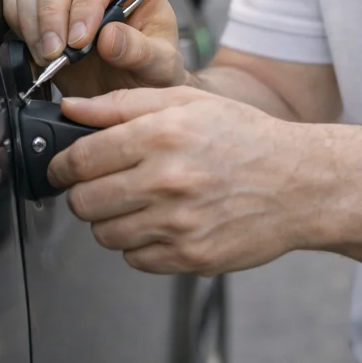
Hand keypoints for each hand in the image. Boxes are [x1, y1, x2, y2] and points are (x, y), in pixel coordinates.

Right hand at [4, 0, 185, 97]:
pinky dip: (18, 24)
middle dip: (52, 13)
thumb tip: (109, 37)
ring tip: (49, 57)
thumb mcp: (159, 67)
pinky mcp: (37, 1)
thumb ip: (141, 52)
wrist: (124, 92)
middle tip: (56, 55)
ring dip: (32, 20)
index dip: (85, 3)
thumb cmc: (148, 70)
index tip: (80, 40)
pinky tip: (37, 52)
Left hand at [47, 87, 307, 273]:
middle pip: (84, 202)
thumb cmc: (246, 139)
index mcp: (161, 135)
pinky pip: (135, 259)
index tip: (61, 169)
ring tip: (138, 204)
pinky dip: (140, 245)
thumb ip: (123, 104)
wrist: (300, 184)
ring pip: (105, 235)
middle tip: (101, 186)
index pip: (80, 159)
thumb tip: (70, 109)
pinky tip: (163, 224)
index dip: (60, 166)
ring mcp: (179, 223)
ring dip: (111, 221)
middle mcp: (167, 180)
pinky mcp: (190, 257)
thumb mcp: (188, 103)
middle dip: (84, 194)